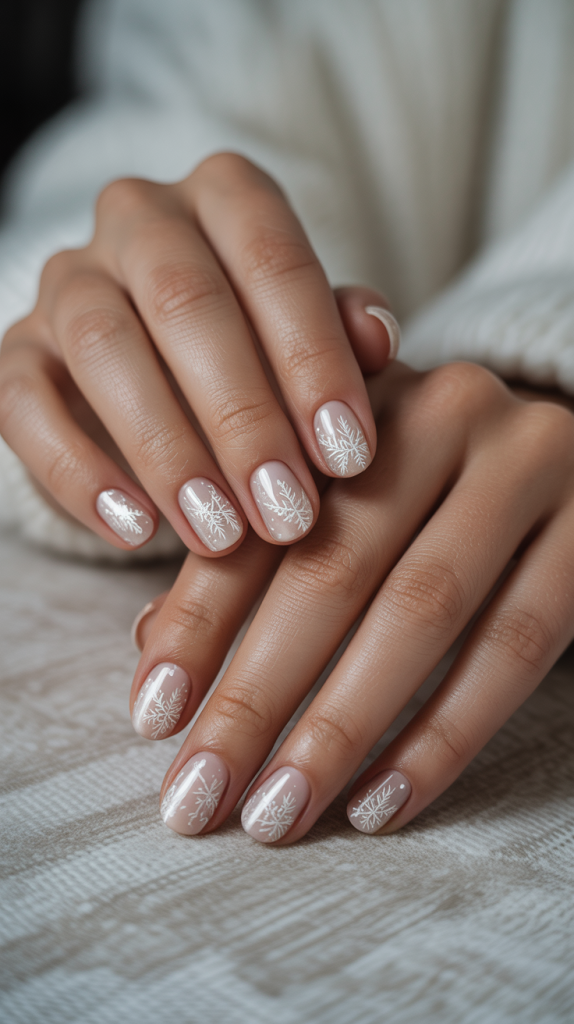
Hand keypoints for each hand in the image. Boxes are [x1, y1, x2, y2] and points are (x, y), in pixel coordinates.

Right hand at [0, 154, 397, 553]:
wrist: (164, 365)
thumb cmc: (260, 348)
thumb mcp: (311, 336)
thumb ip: (343, 333)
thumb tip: (380, 338)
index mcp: (225, 194)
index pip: (273, 260)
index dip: (314, 361)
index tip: (349, 457)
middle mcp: (139, 218)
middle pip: (185, 302)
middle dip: (243, 418)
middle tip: (286, 512)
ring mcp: (69, 280)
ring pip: (104, 348)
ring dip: (167, 451)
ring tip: (219, 535)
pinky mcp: (17, 350)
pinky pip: (25, 403)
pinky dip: (78, 473)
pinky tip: (134, 531)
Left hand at [130, 361, 573, 840]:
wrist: (570, 466)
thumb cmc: (429, 489)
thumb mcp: (343, 491)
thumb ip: (256, 549)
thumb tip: (156, 645)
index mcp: (354, 399)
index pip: (260, 517)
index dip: (198, 621)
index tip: (151, 717)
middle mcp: (445, 409)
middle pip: (332, 566)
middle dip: (255, 694)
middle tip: (200, 793)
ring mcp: (529, 463)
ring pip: (421, 610)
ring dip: (339, 727)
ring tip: (278, 813)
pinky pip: (516, 646)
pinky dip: (443, 734)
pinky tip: (382, 802)